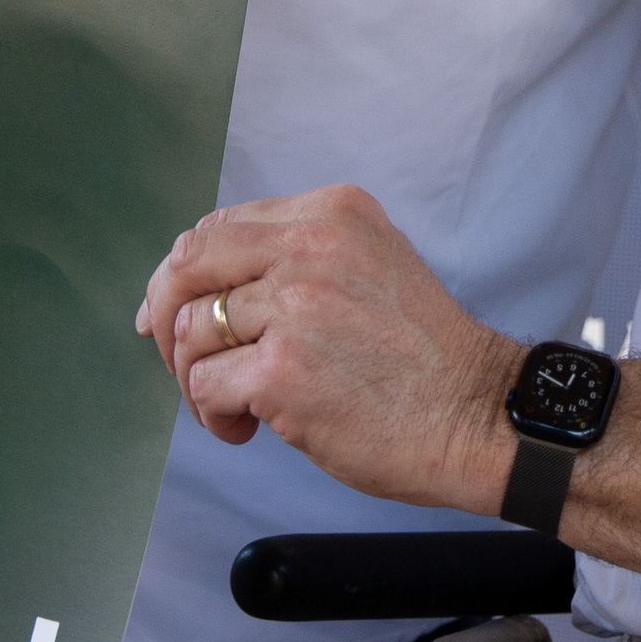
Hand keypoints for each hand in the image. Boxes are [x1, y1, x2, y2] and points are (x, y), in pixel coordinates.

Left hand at [136, 185, 522, 508]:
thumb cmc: (422, 357)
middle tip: (182, 361)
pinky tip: (246, 428)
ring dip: (196, 379)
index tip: (171, 311)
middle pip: (189, 264)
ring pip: (191, 330)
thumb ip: (299, 258)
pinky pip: (204, 385)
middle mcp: (311, 246)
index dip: (184, 273)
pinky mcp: (283, 370)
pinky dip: (212, 414)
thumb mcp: (370, 265)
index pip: (220, 226)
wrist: (475, 413)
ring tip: (234, 407)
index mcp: (333, 213)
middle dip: (165, 317)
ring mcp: (296, 306)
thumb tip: (202, 287)